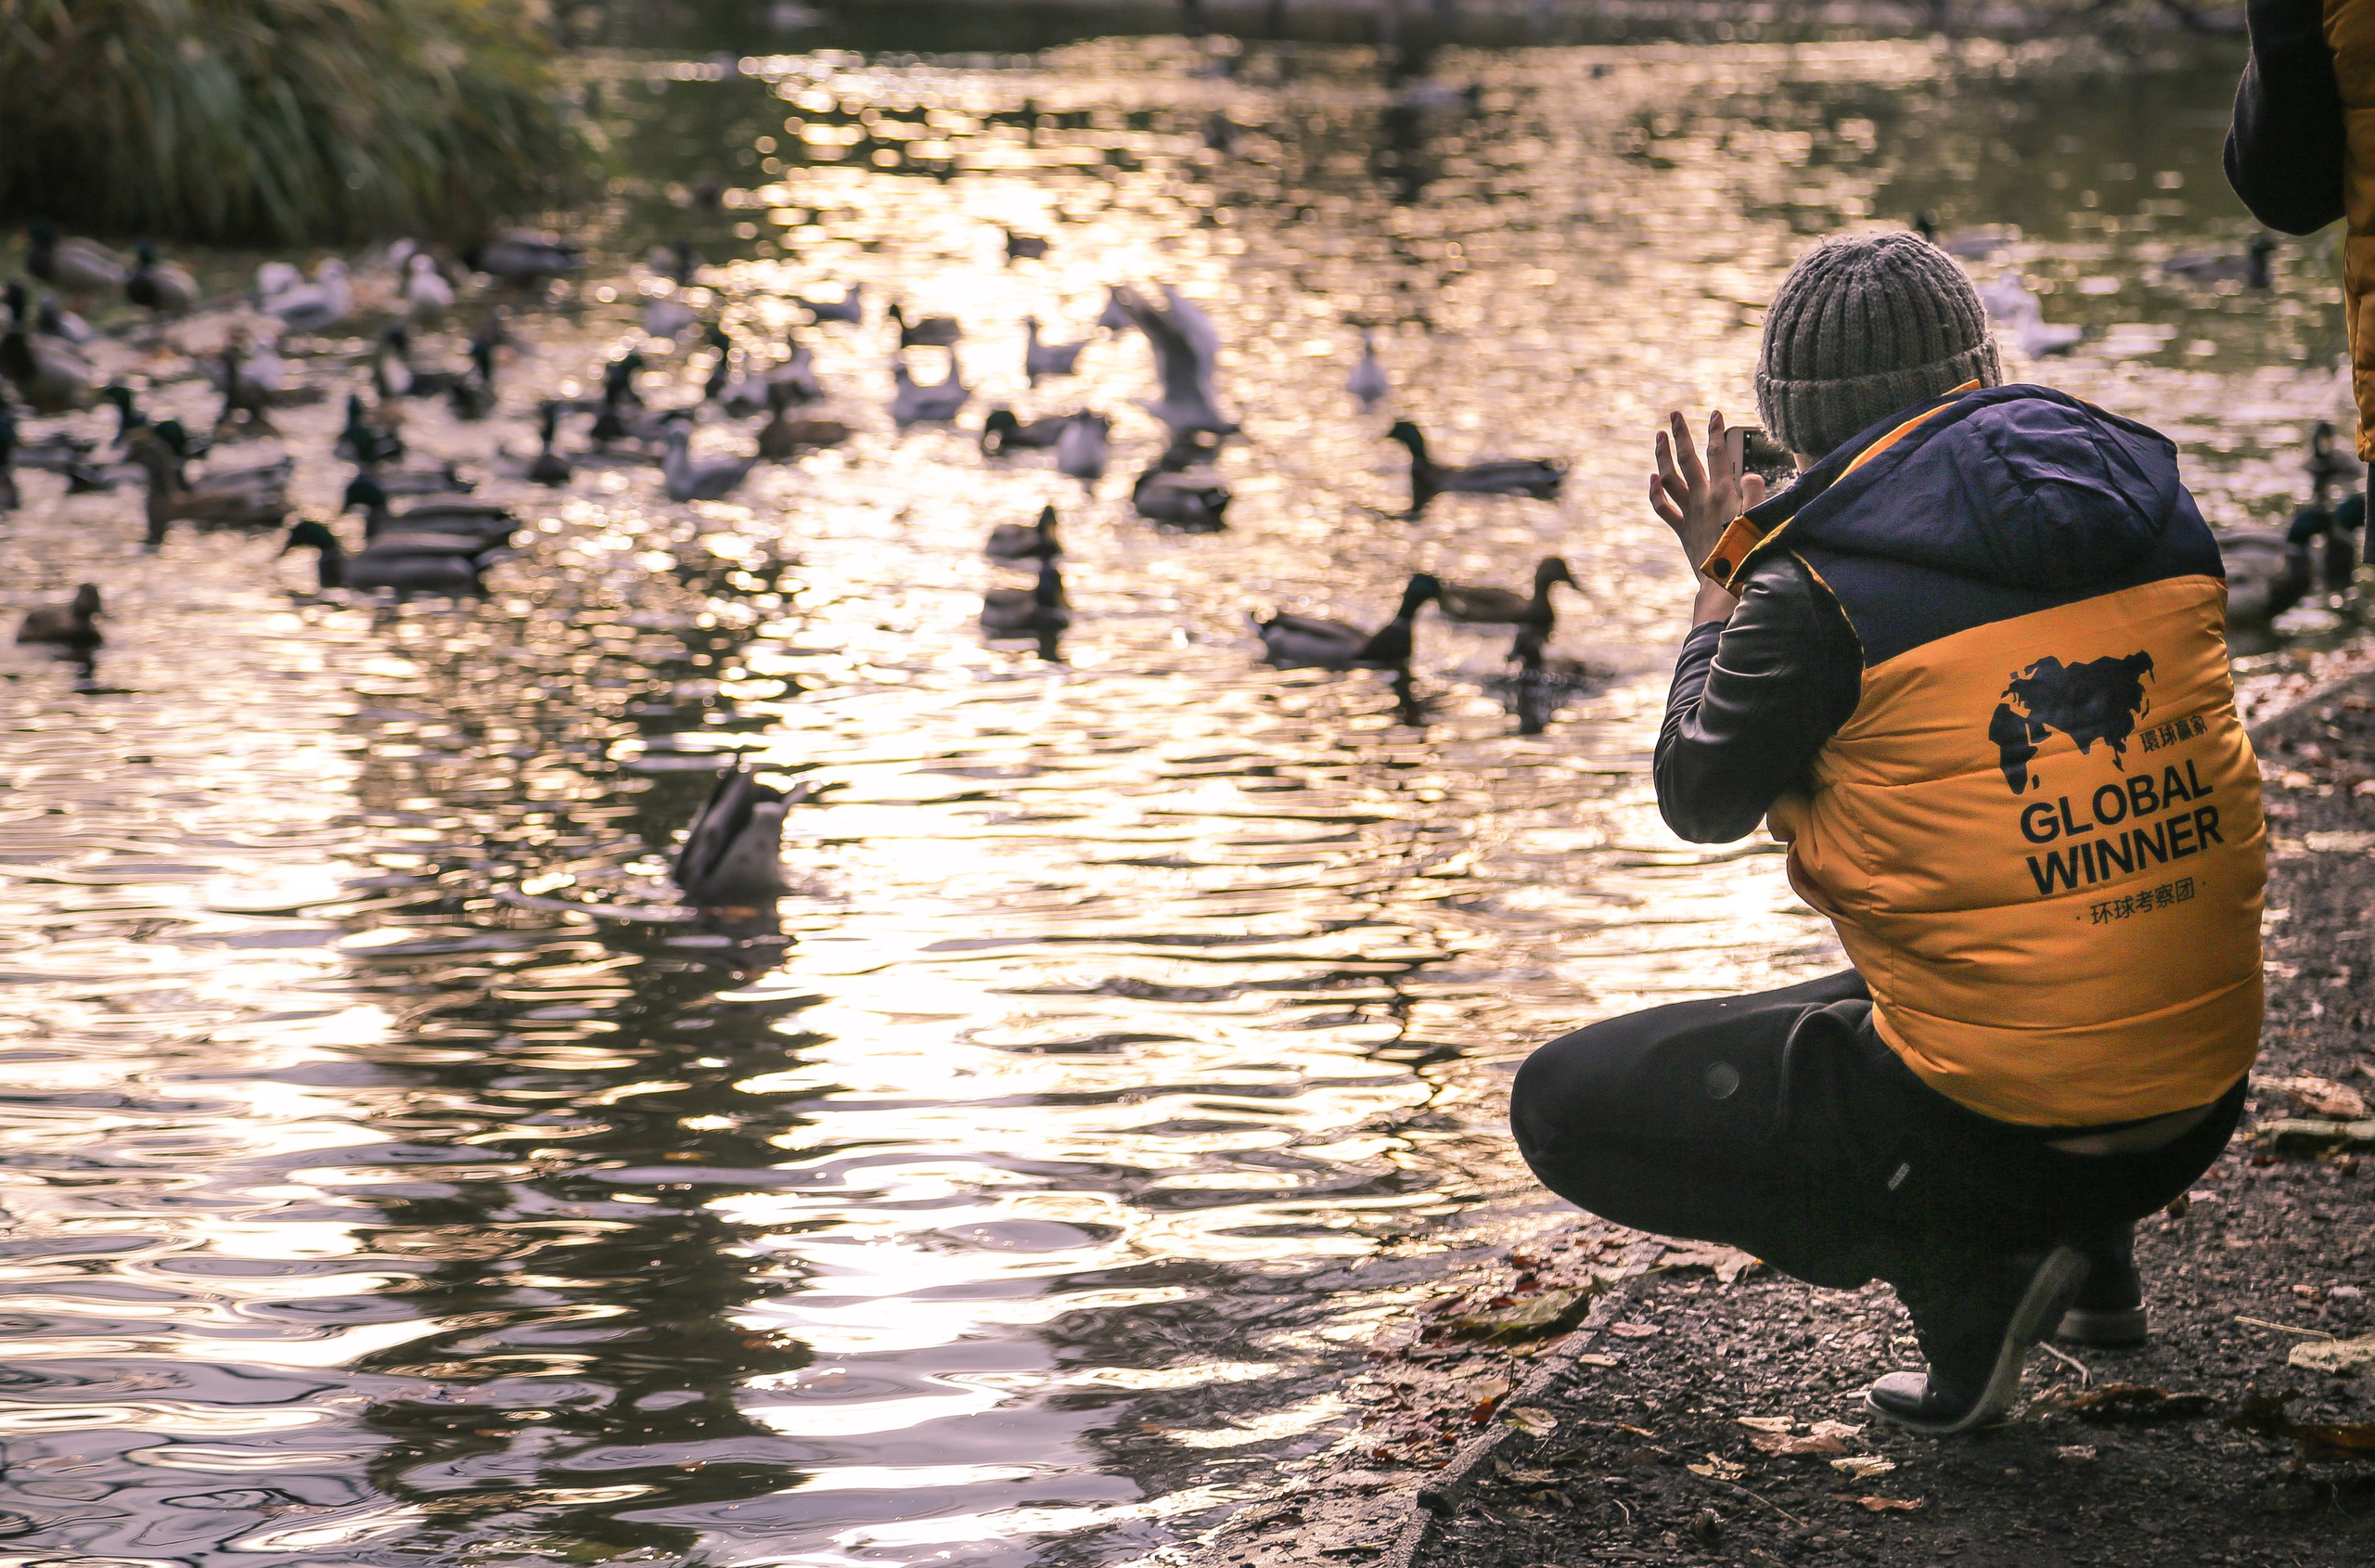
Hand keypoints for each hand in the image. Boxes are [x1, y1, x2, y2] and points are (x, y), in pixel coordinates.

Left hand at [1651, 410, 1766, 622]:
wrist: (1725, 583)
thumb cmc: (1748, 553)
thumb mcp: (1758, 519)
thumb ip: (1755, 493)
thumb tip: (1748, 473)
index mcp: (1724, 493)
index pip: (1717, 453)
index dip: (1715, 431)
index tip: (1714, 413)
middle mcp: (1702, 499)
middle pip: (1687, 458)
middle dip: (1681, 434)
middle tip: (1674, 414)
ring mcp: (1689, 513)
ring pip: (1669, 477)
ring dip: (1663, 455)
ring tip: (1659, 436)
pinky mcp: (1681, 529)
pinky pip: (1663, 507)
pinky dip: (1655, 491)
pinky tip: (1652, 478)